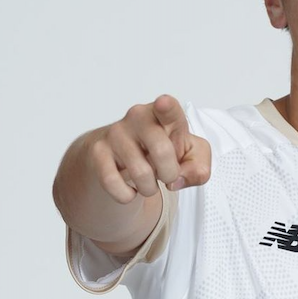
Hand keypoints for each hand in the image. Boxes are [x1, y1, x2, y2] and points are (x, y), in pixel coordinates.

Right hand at [91, 93, 210, 204]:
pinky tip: (128, 188)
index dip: (166, 107)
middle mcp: (138, 117)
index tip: (162, 104)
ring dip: (149, 188)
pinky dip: (126, 195)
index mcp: (164, 114)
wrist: (121, 157)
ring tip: (147, 181)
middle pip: (162, 151)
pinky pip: (113, 183)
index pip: (168, 107)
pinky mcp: (98, 151)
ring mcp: (116, 133)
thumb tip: (178, 180)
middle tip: (166, 175)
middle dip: (170, 174)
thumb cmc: (161, 152)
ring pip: (141, 173)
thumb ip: (199, 169)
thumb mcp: (190, 157)